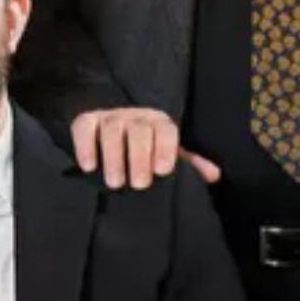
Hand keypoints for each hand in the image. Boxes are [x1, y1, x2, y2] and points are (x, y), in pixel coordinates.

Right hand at [70, 108, 220, 188]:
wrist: (113, 122)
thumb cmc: (146, 145)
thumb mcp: (167, 152)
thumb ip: (189, 164)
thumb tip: (215, 175)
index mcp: (159, 123)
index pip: (165, 130)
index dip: (165, 148)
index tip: (163, 171)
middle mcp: (135, 117)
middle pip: (138, 130)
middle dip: (139, 156)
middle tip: (139, 184)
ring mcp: (110, 117)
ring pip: (112, 130)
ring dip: (113, 157)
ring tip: (115, 183)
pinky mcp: (87, 120)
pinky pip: (84, 127)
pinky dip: (86, 146)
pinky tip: (89, 166)